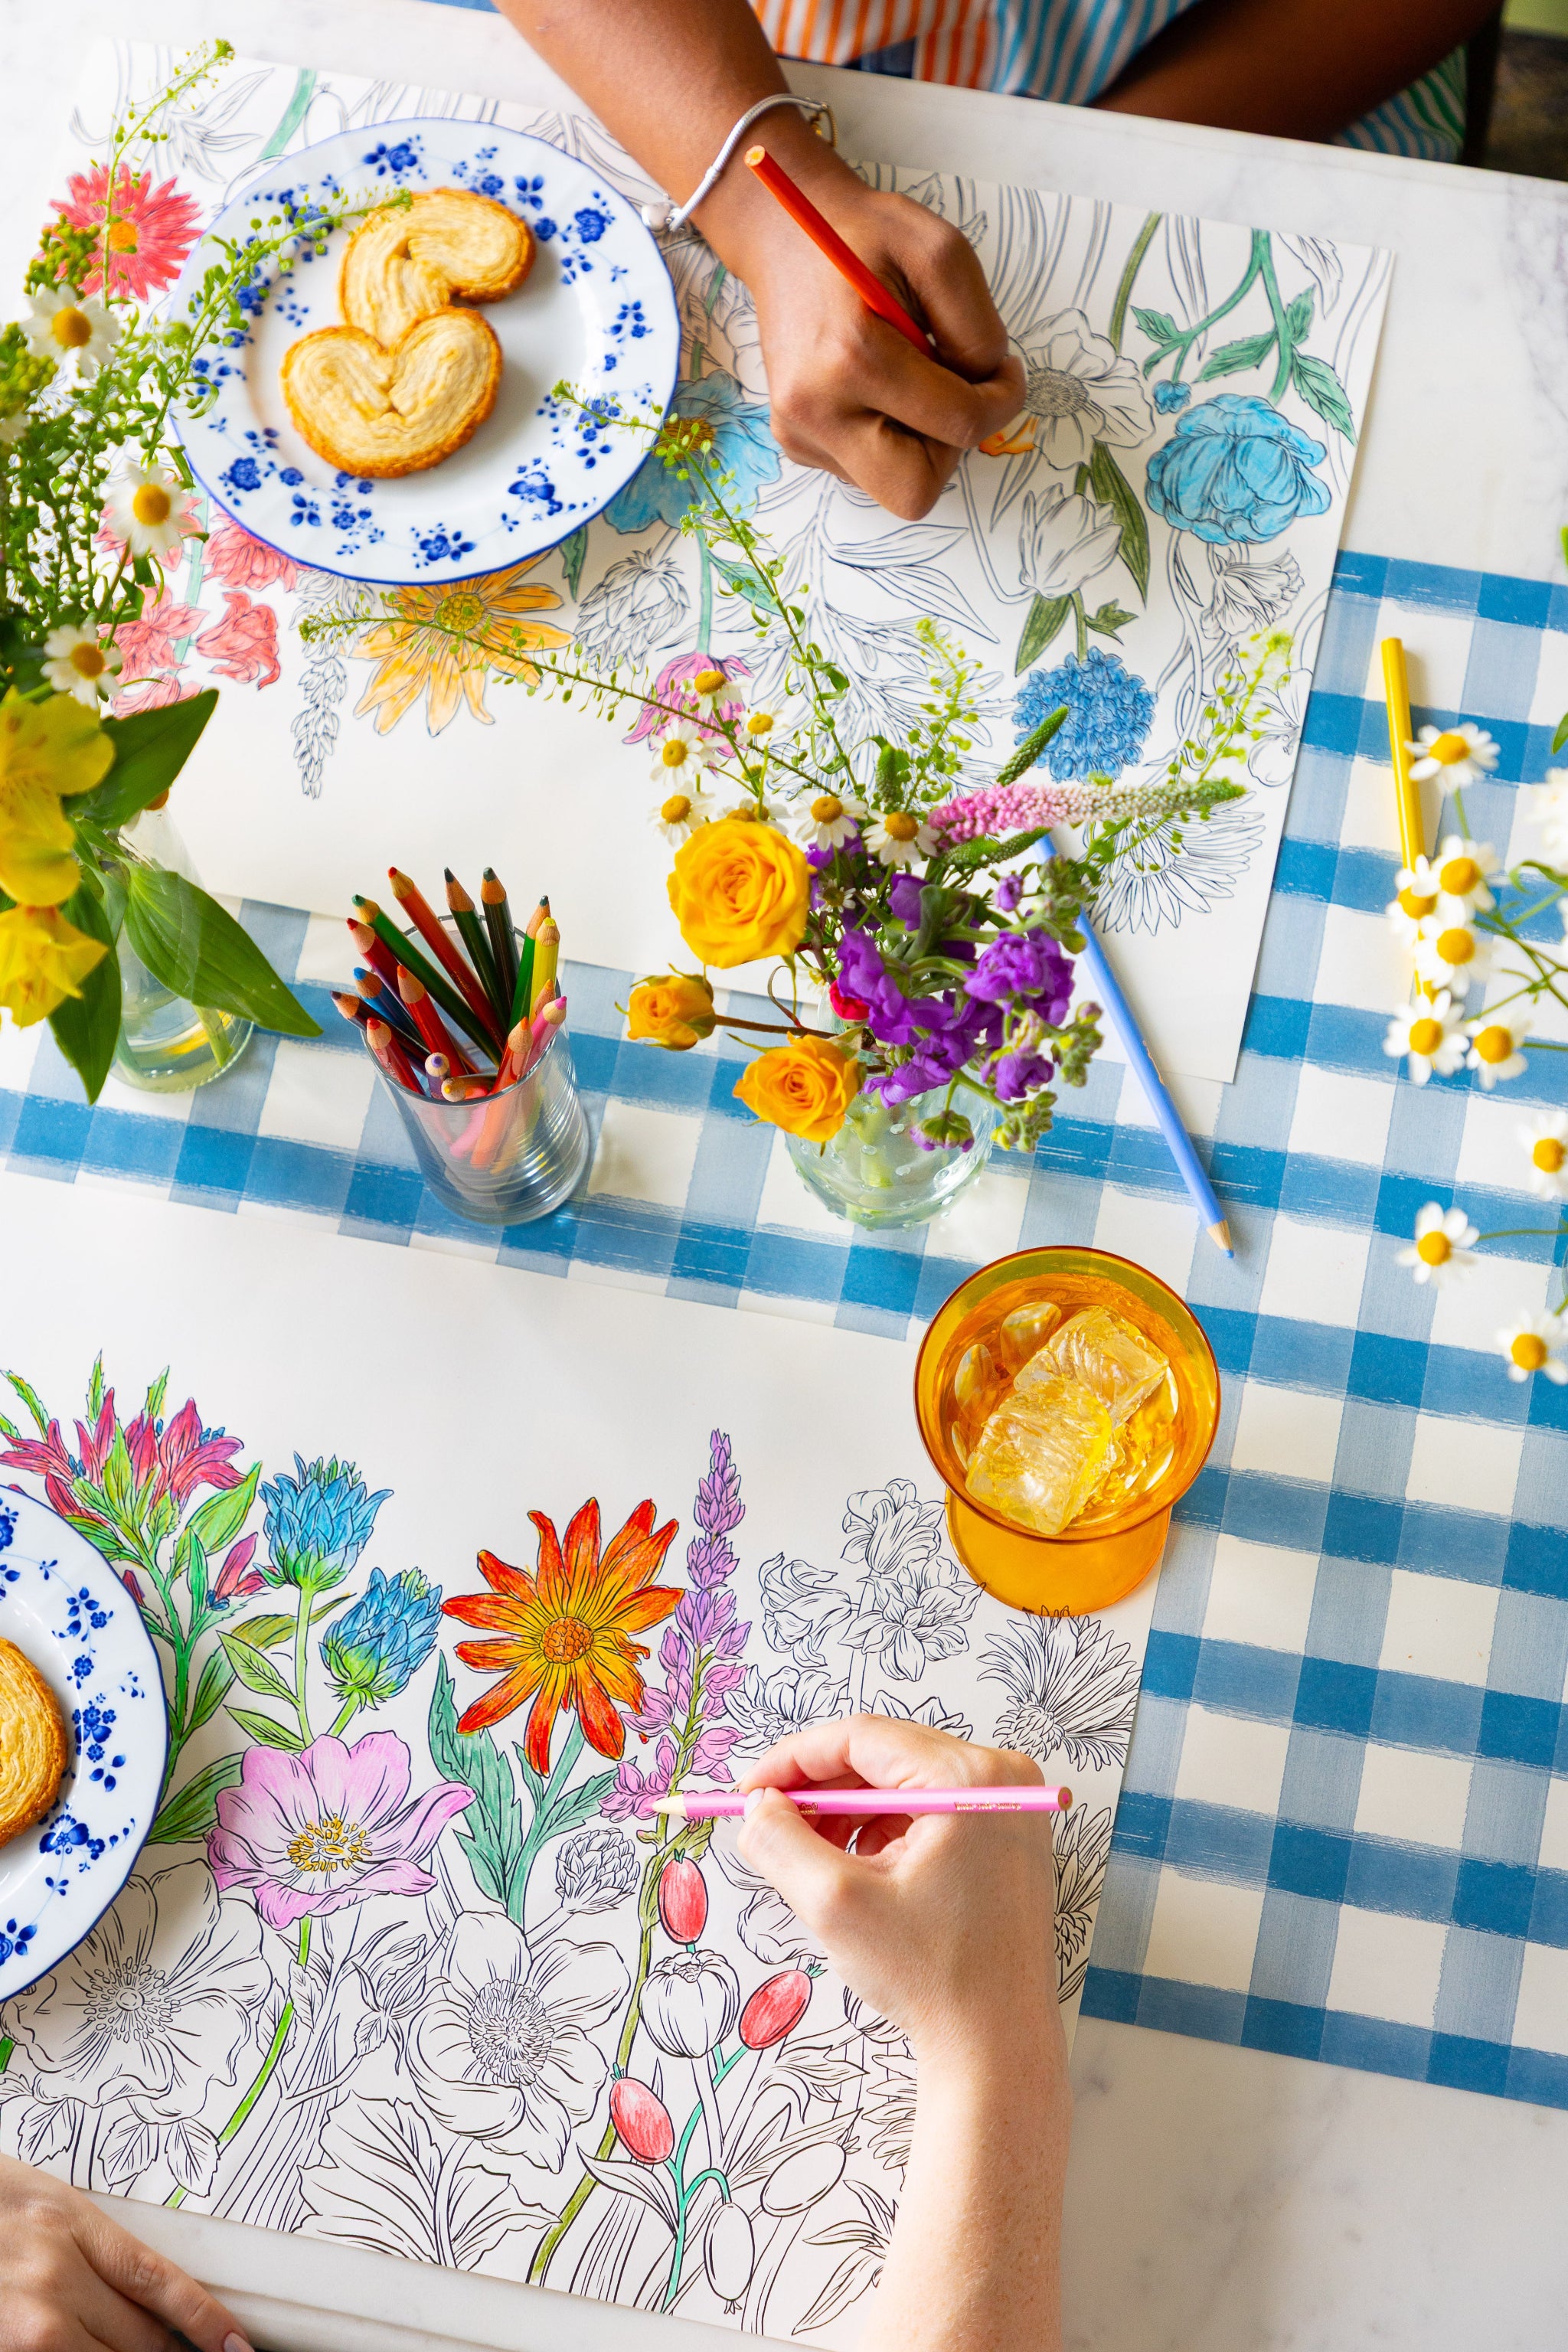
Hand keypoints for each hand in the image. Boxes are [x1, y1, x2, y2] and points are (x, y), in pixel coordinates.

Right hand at [0, 2156, 249, 2351]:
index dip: (205, 2319)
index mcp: (69, 2223)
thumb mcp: (41, 2205)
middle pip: (138, 2337)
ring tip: (118, 2348)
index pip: (158, 2278)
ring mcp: (25, 2322)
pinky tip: (72, 2349)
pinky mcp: (3, 2350)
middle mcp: (52, 2275)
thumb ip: (91, 2246)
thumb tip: (144, 2293)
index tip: (233, 2345)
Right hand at [698, 129, 1023, 520]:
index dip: (1001, 402)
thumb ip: (976, 328)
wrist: (784, 236)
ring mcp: (799, 432)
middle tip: (954, 394)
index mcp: (853, 358)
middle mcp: (815, 409)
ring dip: (920, 440)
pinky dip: (888, 435)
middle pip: (915, 492)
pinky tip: (876, 385)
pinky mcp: (795, 441)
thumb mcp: (940, 251)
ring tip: (908, 377)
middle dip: (950, 448)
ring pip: (892, 486)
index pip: (958, 425)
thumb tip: (986, 388)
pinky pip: (866, 469)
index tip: (1004, 372)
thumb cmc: (861, 235)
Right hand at [735, 1715, 1060, 2063]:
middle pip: (883, 1756)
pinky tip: (862, 1875)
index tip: (749, 1792)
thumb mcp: (835, 1903)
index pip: (862, 1738)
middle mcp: (1001, 1778)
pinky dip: (884, 1833)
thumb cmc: (932, 1978)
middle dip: (820, 1790)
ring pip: (902, 1784)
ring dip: (850, 1814)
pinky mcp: (1006, 1837)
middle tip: (770, 1824)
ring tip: (817, 1863)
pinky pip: (928, 1810)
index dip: (794, 1760)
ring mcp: (1009, 1808)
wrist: (997, 2047)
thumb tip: (756, 1805)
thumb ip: (781, 1842)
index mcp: (969, 1780)